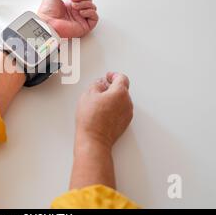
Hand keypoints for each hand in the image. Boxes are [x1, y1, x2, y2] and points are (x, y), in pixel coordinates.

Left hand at [37, 0, 98, 37]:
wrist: (47, 24)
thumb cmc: (47, 12)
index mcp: (69, 5)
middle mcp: (76, 12)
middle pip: (88, 0)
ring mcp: (80, 19)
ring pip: (92, 7)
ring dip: (85, 3)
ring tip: (74, 6)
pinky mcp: (84, 26)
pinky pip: (95, 18)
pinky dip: (90, 12)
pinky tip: (81, 12)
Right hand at [70, 72, 132, 189]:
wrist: (94, 139)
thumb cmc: (91, 119)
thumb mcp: (88, 94)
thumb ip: (97, 84)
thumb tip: (100, 83)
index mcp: (120, 92)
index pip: (121, 78)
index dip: (113, 75)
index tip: (108, 76)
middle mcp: (127, 102)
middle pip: (123, 89)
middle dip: (112, 87)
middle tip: (101, 88)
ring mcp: (127, 113)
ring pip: (122, 100)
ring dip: (113, 98)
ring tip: (99, 101)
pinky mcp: (125, 122)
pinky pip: (121, 110)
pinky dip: (115, 107)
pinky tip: (103, 111)